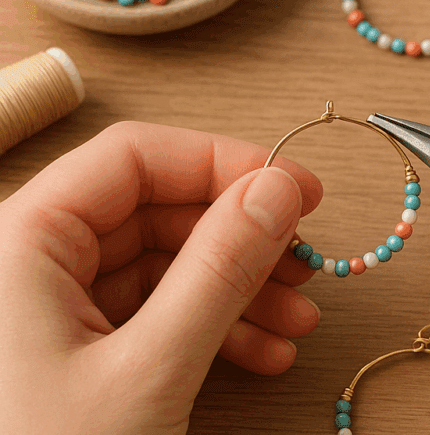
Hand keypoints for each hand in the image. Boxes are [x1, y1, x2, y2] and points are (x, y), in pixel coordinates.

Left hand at [0, 122, 323, 433]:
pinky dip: (217, 328)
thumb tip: (278, 191)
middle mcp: (33, 266)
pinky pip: (160, 314)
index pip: (134, 159)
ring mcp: (57, 311)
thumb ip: (218, 270)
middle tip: (304, 260)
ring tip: (298, 321)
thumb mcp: (150, 368)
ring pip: (167, 267)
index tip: (293, 187)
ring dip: (242, 289)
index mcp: (21, 243)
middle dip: (242, 240)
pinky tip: (263, 353)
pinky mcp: (81, 350)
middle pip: (158, 212)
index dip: (222, 162)